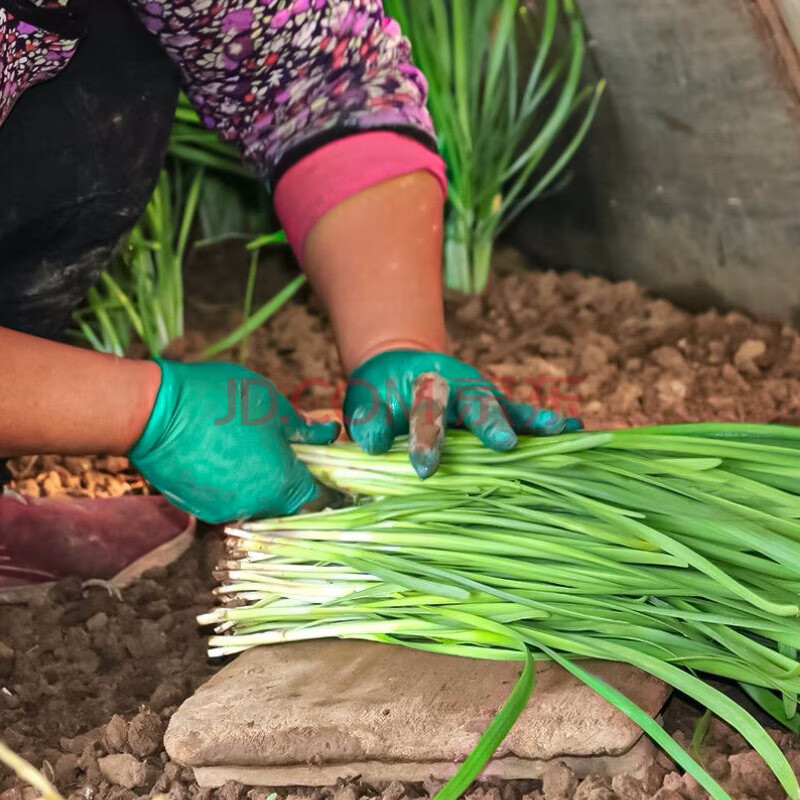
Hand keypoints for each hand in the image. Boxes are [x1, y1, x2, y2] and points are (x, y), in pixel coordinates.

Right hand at [129, 360, 339, 523]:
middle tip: (296, 455)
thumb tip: (329, 433)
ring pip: (259, 504)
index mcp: (282, 485)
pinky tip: (229, 458)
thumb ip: (304, 427)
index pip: (322, 500)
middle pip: (290, 505)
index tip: (339, 480)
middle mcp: (256, 507)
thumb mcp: (272, 404)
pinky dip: (237, 485)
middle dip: (297, 484)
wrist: (152, 414)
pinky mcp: (198, 508)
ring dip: (265, 485)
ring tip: (258, 452)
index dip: (333, 490)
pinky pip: (230, 501)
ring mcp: (224, 511)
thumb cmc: (218, 401)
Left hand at [343, 350, 581, 477]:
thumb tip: (373, 442)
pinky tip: (576, 428)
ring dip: (529, 419)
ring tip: (558, 429)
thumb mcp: (365, 406)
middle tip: (504, 443)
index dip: (425, 440)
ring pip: (505, 407)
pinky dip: (544, 421)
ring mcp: (478, 396)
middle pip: (473, 406)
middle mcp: (456, 390)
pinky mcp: (494, 406)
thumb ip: (369, 422)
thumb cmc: (379, 396)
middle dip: (488, 424)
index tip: (425, 467)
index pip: (423, 416)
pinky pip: (522, 414)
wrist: (397, 366)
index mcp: (419, 392)